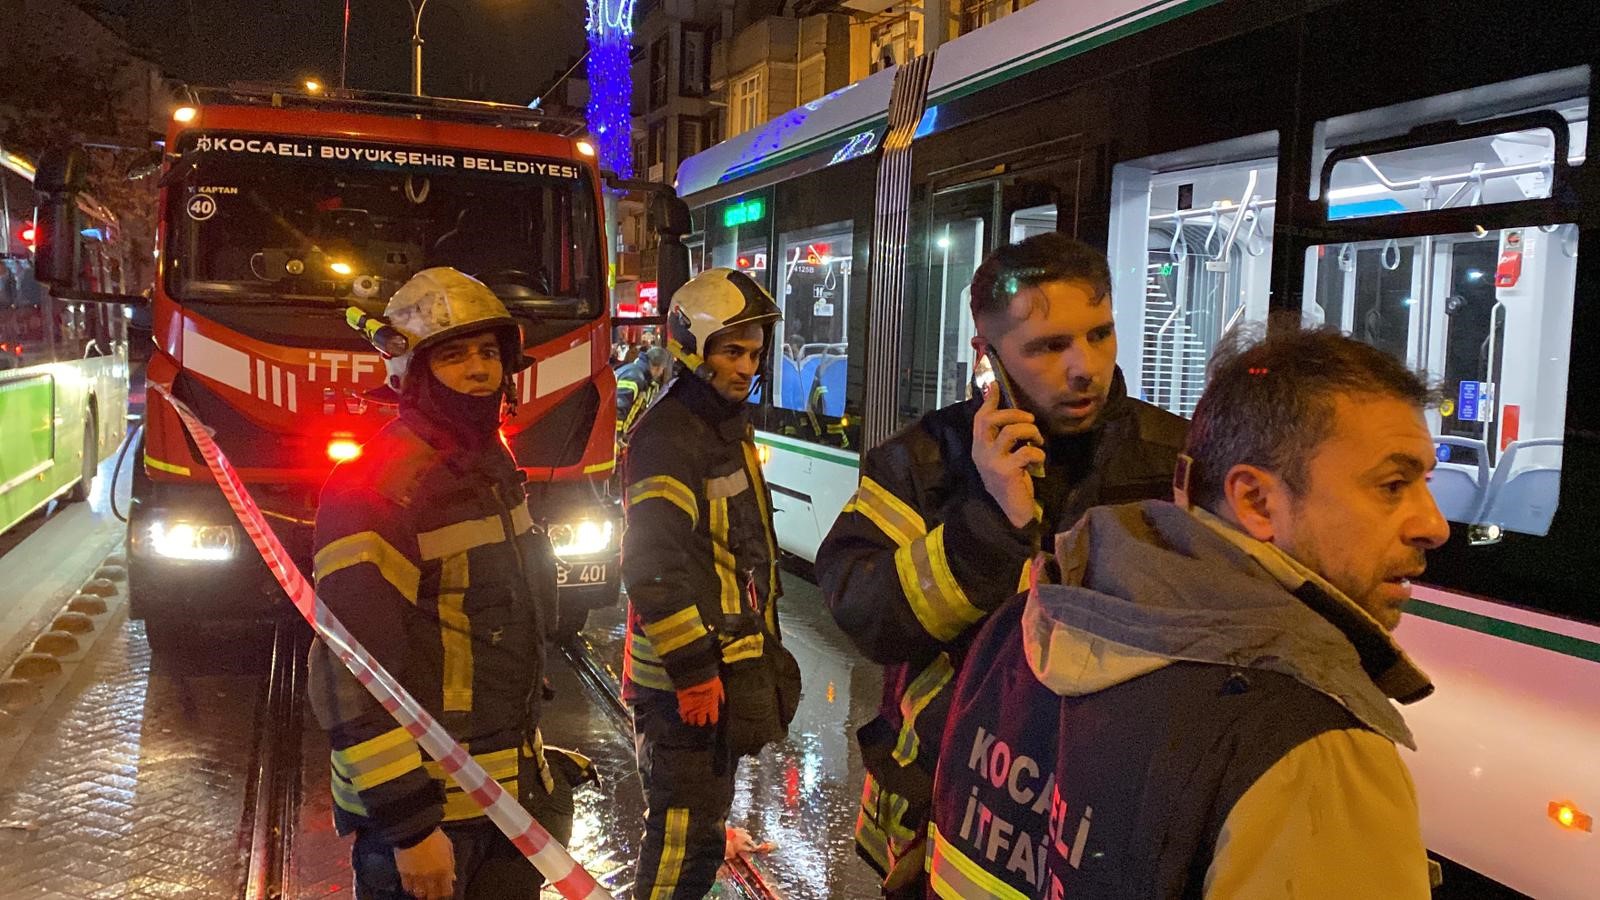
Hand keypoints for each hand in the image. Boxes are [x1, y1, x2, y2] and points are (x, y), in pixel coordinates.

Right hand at [393, 828, 454, 899]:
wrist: (415, 830)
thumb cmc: (435, 837)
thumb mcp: (448, 848)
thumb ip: (451, 864)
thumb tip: (453, 878)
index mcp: (444, 870)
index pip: (446, 891)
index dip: (445, 893)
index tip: (444, 891)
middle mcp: (431, 877)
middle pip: (432, 895)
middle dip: (433, 895)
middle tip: (432, 892)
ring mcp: (417, 877)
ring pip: (419, 893)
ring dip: (422, 892)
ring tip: (422, 889)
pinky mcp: (404, 874)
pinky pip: (407, 887)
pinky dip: (410, 888)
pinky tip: (412, 884)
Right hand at [676, 675, 724, 726]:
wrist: (695, 675)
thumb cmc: (709, 679)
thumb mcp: (718, 687)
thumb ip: (720, 696)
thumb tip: (722, 702)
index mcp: (712, 706)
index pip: (713, 719)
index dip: (712, 719)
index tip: (711, 718)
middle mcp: (702, 710)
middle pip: (701, 722)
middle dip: (701, 720)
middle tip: (701, 718)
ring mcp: (691, 709)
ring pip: (691, 720)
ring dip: (692, 719)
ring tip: (692, 719)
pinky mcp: (683, 705)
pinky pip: (683, 715)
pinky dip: (683, 717)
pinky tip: (684, 718)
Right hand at [972, 383, 1044, 528]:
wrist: (1013, 512)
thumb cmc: (1011, 482)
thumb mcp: (1004, 457)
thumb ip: (1004, 439)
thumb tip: (1014, 416)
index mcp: (979, 448)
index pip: (980, 418)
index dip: (989, 400)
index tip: (995, 385)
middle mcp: (981, 453)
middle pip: (992, 420)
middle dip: (1014, 414)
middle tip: (1030, 419)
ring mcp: (992, 462)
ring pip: (1010, 432)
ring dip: (1030, 431)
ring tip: (1039, 440)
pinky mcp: (1006, 472)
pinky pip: (1026, 452)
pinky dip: (1038, 454)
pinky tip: (1039, 462)